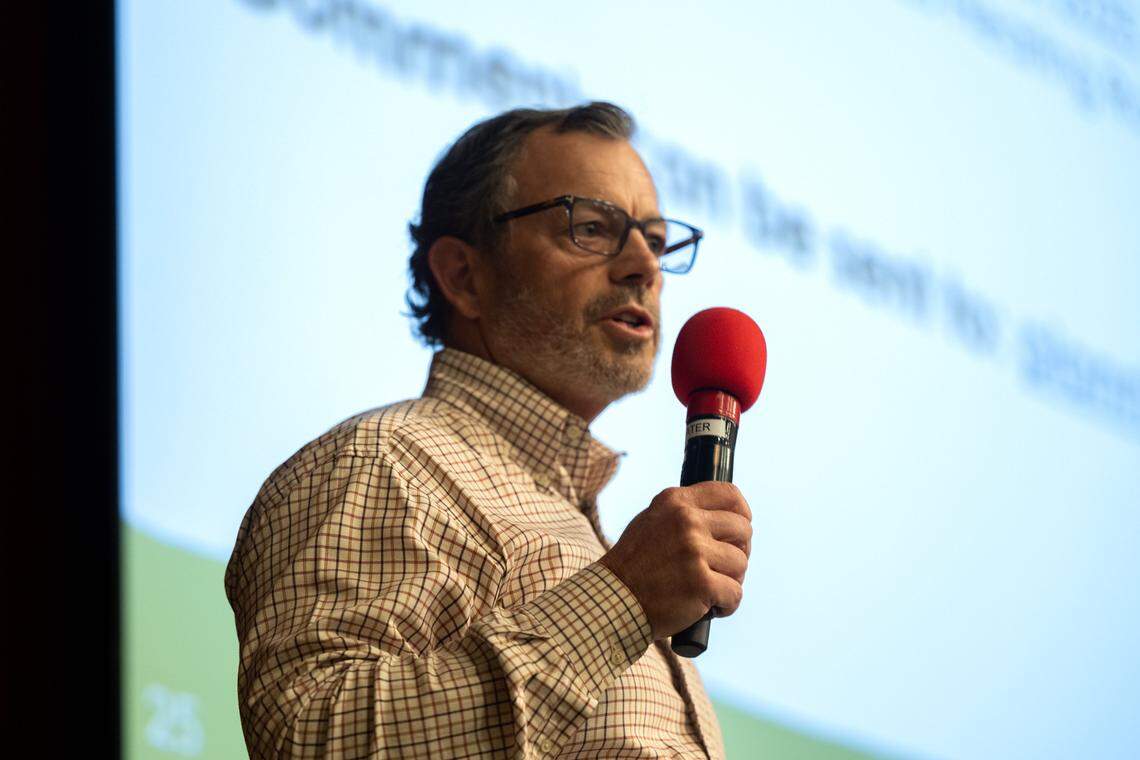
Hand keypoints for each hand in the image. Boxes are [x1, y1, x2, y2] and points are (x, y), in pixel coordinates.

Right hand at [598, 482, 751, 640]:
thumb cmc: (634, 565)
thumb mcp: (653, 521)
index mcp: (676, 502)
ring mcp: (694, 552)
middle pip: (743, 530)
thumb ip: (685, 513)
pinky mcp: (701, 583)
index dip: (743, 515)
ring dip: (730, 581)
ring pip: (741, 564)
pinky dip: (726, 605)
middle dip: (739, 552)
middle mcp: (687, 521)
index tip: (738, 533)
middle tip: (721, 568)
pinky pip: (735, 593)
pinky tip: (708, 608)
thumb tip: (727, 516)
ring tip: (707, 590)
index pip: (730, 495)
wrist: (613, 600)